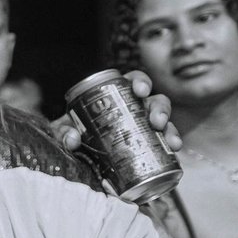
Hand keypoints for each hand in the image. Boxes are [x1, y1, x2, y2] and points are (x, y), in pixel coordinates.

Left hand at [52, 69, 180, 151]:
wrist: (76, 156)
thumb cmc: (73, 134)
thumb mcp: (63, 131)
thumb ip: (63, 132)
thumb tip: (73, 139)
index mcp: (118, 96)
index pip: (134, 81)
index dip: (140, 82)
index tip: (140, 91)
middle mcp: (136, 108)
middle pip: (155, 100)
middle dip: (160, 109)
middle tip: (156, 122)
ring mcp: (145, 126)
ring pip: (165, 121)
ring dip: (170, 129)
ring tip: (171, 142)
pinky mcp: (150, 144)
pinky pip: (165, 142)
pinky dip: (170, 145)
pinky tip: (173, 151)